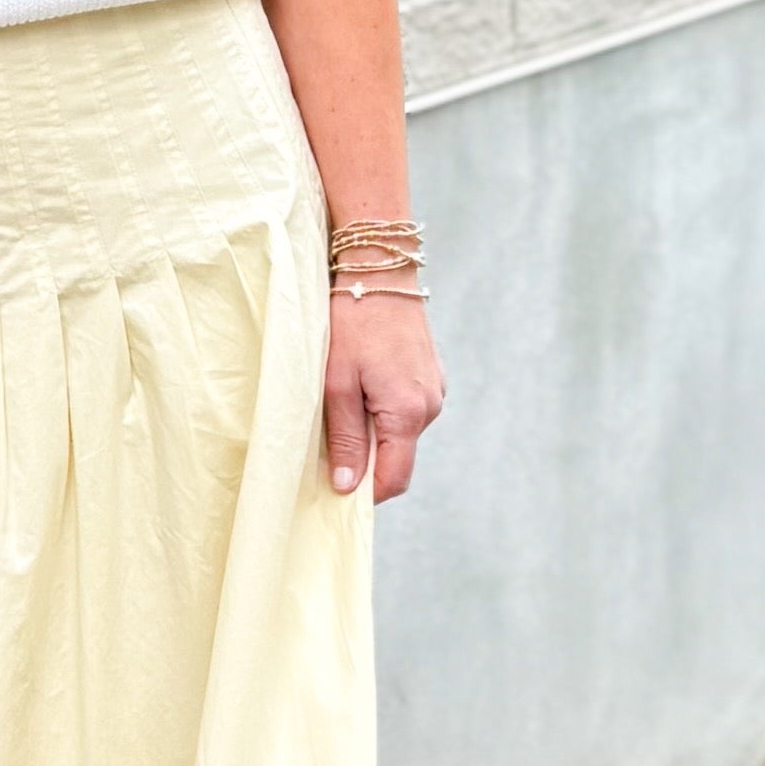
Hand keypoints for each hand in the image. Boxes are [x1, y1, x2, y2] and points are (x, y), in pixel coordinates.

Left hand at [324, 290, 444, 503]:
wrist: (379, 272)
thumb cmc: (351, 324)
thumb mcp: (336, 384)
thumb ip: (345, 439)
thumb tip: (346, 487)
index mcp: (408, 413)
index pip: (393, 479)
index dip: (365, 493)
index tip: (336, 492)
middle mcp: (430, 406)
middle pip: (398, 457)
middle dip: (366, 458)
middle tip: (328, 438)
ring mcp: (435, 390)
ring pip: (401, 433)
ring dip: (373, 430)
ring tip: (344, 398)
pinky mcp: (432, 377)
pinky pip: (407, 410)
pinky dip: (384, 410)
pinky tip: (363, 383)